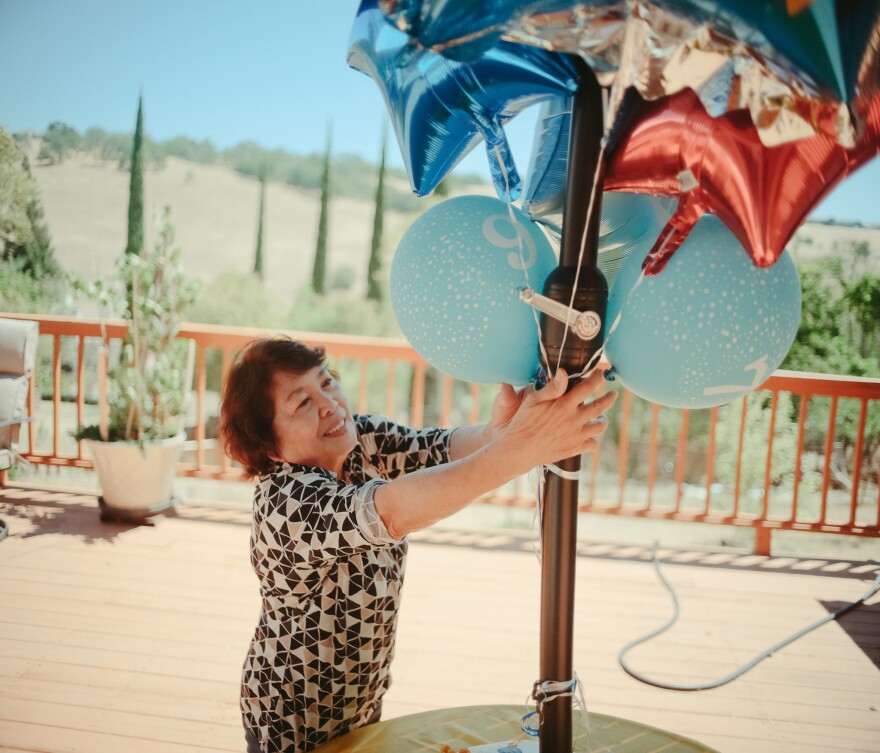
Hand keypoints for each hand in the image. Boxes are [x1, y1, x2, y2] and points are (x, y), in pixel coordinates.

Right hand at [493, 367, 616, 468]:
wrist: (519, 450)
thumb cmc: (523, 422)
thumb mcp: (533, 400)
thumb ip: (552, 387)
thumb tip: (564, 372)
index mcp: (565, 404)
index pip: (587, 387)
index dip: (596, 378)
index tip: (600, 374)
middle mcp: (574, 419)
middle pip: (600, 407)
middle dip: (609, 398)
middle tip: (613, 394)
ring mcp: (576, 435)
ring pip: (599, 427)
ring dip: (603, 420)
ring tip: (602, 417)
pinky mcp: (574, 449)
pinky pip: (592, 444)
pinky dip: (593, 439)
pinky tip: (589, 436)